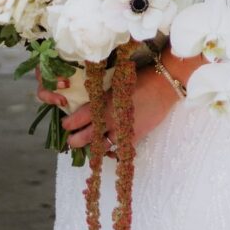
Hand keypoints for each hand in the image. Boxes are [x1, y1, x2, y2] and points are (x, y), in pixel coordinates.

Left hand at [61, 61, 191, 152]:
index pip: (81, 117)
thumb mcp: (117, 82)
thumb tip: (90, 101)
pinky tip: (107, 150)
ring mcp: (122, 131)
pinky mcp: (134, 138)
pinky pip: (118, 149)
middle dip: (75, 140)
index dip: (70, 123)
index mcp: (105, 103)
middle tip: (70, 140)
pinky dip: (111, 151)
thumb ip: (103, 95)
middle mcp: (111, 120)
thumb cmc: (141, 78)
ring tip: (86, 148)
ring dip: (91, 148)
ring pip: (101, 146)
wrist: (164, 86)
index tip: (65, 124)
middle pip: (87, 136)